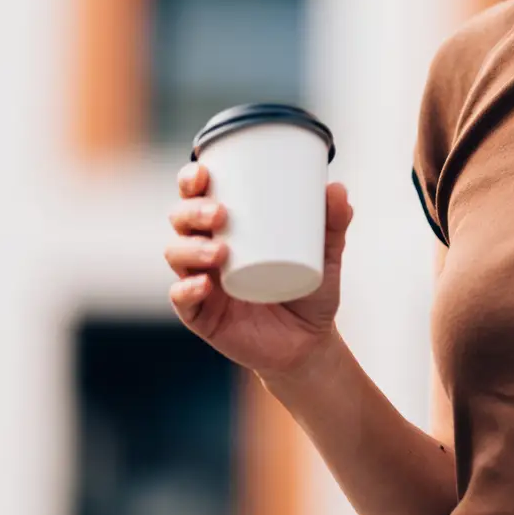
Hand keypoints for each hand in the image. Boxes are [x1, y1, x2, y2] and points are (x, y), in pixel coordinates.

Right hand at [163, 160, 352, 378]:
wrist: (309, 342)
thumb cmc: (310, 290)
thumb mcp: (326, 255)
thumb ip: (333, 224)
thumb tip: (336, 188)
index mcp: (228, 228)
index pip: (198, 196)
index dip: (191, 180)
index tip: (203, 172)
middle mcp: (206, 251)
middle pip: (180, 221)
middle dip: (191, 211)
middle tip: (220, 214)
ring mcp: (201, 282)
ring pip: (177, 255)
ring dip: (191, 248)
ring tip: (220, 251)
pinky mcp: (201, 315)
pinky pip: (182, 299)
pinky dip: (187, 289)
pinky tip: (203, 284)